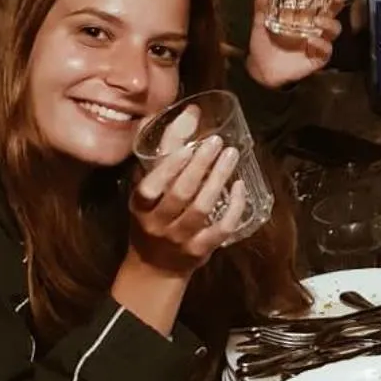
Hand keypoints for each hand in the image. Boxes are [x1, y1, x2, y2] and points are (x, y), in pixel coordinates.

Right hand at [128, 105, 247, 272]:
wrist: (154, 268)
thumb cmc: (152, 217)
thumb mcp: (147, 189)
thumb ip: (162, 152)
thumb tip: (188, 112)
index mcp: (140, 206)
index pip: (150, 186)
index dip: (170, 166)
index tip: (190, 144)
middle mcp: (157, 223)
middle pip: (180, 193)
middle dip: (200, 166)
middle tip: (217, 143)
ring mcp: (179, 239)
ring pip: (201, 209)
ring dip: (218, 180)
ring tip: (231, 156)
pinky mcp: (200, 251)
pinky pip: (221, 229)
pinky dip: (234, 208)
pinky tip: (240, 187)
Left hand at [245, 0, 340, 87]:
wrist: (260, 69)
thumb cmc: (263, 45)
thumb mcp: (260, 22)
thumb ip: (262, 5)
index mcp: (304, 17)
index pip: (320, 3)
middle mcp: (314, 29)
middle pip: (332, 14)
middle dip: (337, 5)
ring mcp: (317, 43)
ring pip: (333, 31)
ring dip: (329, 24)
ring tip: (318, 21)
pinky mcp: (318, 58)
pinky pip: (326, 50)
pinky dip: (321, 44)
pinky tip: (311, 41)